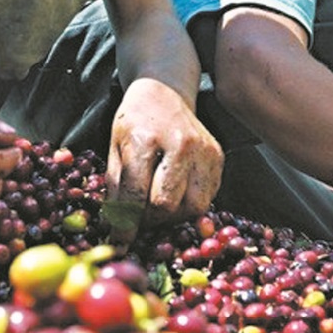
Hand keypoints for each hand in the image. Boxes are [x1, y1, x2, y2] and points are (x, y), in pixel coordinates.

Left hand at [104, 78, 223, 244]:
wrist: (164, 91)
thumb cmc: (135, 121)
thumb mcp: (114, 148)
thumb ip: (117, 187)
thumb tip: (117, 227)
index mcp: (145, 139)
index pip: (135, 194)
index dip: (126, 224)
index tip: (121, 241)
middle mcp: (179, 144)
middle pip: (167, 204)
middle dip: (150, 220)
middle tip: (140, 218)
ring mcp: (203, 150)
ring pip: (192, 206)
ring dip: (173, 215)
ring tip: (159, 207)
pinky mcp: (218, 157)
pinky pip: (207, 197)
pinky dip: (190, 204)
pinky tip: (177, 194)